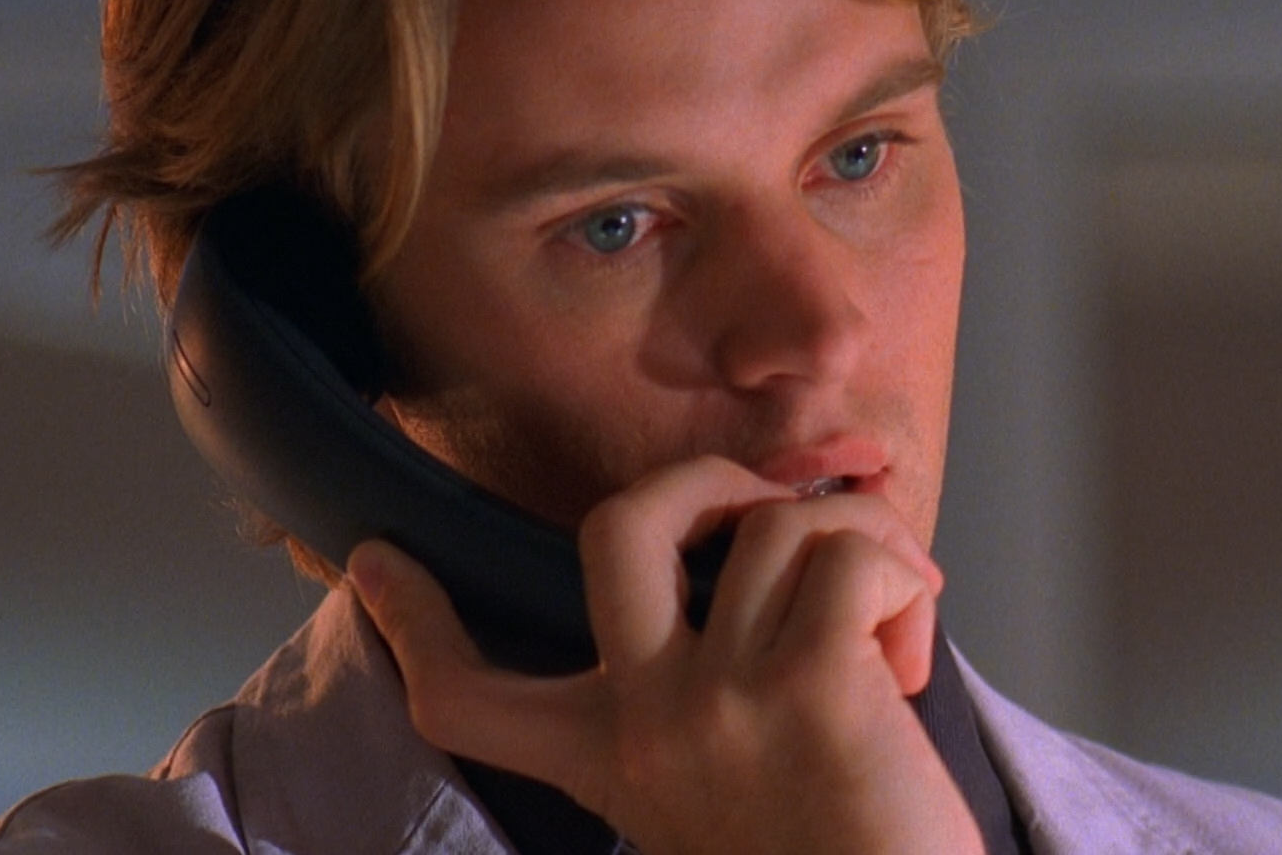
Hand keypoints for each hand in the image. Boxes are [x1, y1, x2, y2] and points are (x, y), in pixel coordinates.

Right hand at [348, 455, 983, 854]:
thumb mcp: (710, 804)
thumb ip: (692, 708)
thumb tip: (740, 580)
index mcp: (609, 762)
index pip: (468, 697)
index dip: (412, 624)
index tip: (371, 564)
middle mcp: (646, 723)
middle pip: (615, 527)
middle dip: (702, 478)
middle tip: (764, 503)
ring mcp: (721, 700)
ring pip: (769, 524)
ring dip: (854, 536)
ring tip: (897, 601)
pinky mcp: (813, 686)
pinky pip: (850, 556)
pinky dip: (903, 574)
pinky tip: (911, 649)